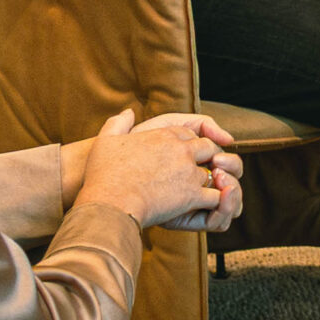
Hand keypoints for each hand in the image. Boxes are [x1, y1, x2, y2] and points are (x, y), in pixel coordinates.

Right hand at [76, 108, 240, 231]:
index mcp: (164, 135)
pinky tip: (203, 207)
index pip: (188, 133)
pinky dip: (214, 202)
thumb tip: (128, 112)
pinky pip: (215, 196)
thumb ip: (118, 123)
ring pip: (214, 172)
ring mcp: (189, 172)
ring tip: (201, 192)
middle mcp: (181, 150)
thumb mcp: (106, 140)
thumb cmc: (103, 175)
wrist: (108, 202)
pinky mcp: (192, 195)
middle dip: (207, 159)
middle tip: (198, 173)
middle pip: (208, 149)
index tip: (181, 156)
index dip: (188, 144)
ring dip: (210, 181)